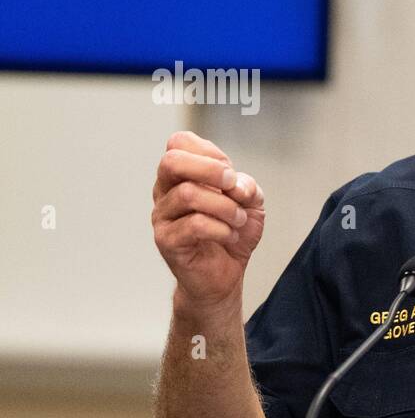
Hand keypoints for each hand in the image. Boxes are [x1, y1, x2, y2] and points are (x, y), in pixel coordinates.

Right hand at [152, 131, 264, 310]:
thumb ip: (246, 186)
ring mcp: (162, 216)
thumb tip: (236, 184)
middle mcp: (165, 191)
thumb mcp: (250, 203)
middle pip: (171, 161)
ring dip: (225, 206)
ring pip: (189, 194)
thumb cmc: (231, 234)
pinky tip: (230, 236)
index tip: (231, 174)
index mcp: (182, 175)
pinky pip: (194, 225)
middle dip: (210, 169)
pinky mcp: (167, 240)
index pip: (179, 142)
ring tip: (238, 220)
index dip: (211, 152)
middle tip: (233, 186)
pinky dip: (221, 229)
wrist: (224, 275)